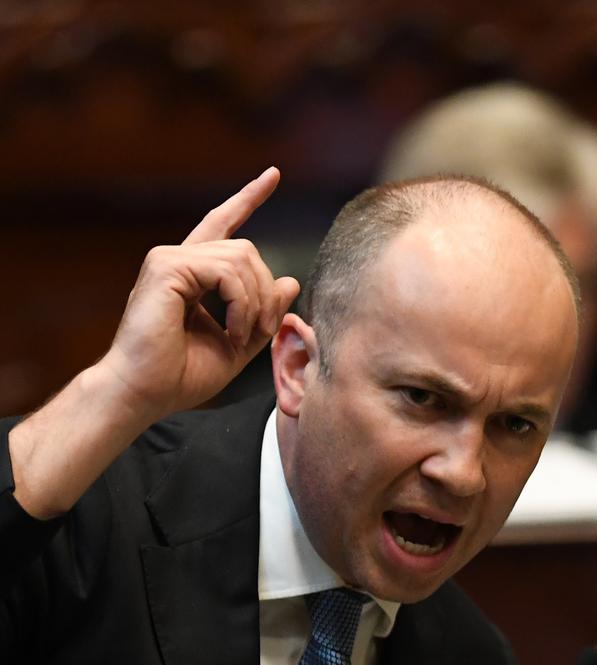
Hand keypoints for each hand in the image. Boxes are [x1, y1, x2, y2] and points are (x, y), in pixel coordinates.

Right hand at [99, 167, 299, 420]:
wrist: (143, 394)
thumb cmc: (180, 377)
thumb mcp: (238, 344)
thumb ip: (263, 313)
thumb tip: (290, 280)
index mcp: (191, 275)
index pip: (223, 225)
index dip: (248, 199)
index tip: (273, 175)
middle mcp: (178, 260)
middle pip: (246, 250)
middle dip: (265, 292)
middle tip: (261, 331)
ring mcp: (169, 260)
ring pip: (240, 257)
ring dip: (254, 303)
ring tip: (243, 337)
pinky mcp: (166, 267)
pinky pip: (226, 270)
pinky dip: (241, 303)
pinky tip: (233, 331)